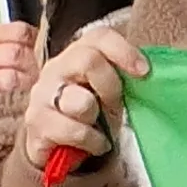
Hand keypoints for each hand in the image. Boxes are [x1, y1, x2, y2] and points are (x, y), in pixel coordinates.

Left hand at [0, 20, 41, 107]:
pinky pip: (6, 101)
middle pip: (12, 54)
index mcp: (40, 46)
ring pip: (8, 79)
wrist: (39, 111)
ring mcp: (37, 88)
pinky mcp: (29, 109)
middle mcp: (41, 66)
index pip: (20, 33)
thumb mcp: (15, 57)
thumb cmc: (19, 77)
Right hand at [17, 26, 151, 185]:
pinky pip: (76, 131)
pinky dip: (94, 142)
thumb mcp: (108, 93)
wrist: (57, 149)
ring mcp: (42, 95)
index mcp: (77, 55)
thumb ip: (122, 78)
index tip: (144, 72)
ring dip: (98, 120)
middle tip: (114, 106)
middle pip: (88, 59)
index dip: (124, 50)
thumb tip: (148, 72)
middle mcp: (55, 69)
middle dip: (110, 88)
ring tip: (98, 128)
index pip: (99, 37)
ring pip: (81, 101)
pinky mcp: (37, 123)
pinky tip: (93, 144)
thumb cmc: (90, 116)